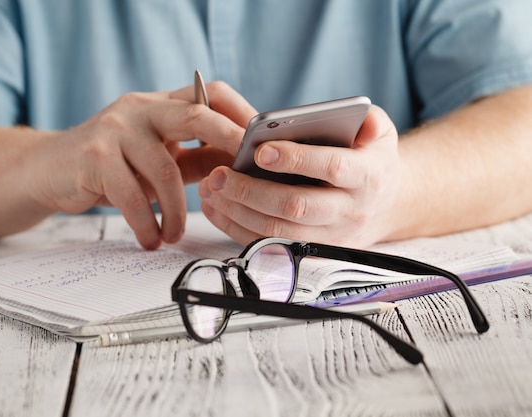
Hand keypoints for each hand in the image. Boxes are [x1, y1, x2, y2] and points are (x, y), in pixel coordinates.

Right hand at [27, 82, 255, 248]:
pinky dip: (146, 224)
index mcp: (160, 105)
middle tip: (244, 178)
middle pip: (194, 116)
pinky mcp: (94, 158)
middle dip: (227, 143)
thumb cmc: (110, 166)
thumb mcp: (157, 157)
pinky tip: (150, 239)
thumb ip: (196, 158)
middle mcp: (139, 109)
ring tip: (174, 235)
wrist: (48, 169)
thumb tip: (241, 168)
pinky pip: (131, 196)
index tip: (259, 142)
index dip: (238, 112)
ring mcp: (115, 130)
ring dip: (176, 211)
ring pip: (164, 169)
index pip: (208, 94)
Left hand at [198, 105, 400, 247]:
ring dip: (239, 212)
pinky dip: (238, 228)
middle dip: (252, 192)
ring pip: (278, 231)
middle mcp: (350, 211)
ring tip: (212, 189)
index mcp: (368, 176)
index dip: (295, 160)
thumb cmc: (372, 160)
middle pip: (296, 207)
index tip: (260, 150)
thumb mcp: (380, 133)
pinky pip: (270, 245)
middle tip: (220, 174)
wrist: (386, 205)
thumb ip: (370, 120)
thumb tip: (359, 121)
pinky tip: (218, 208)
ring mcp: (331, 237)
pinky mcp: (312, 252)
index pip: (331, 167)